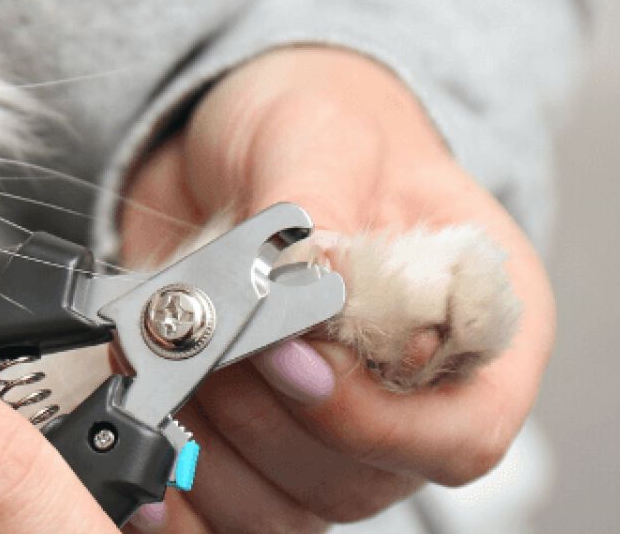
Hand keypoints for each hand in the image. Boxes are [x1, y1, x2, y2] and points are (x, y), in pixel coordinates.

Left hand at [114, 47, 556, 531]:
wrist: (234, 140)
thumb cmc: (316, 125)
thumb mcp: (318, 128)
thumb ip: (318, 196)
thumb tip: (311, 266)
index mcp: (480, 323)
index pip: (464, 433)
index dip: (372, 421)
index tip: (289, 356)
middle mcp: (417, 396)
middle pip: (360, 479)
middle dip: (260, 413)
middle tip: (198, 335)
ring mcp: (337, 433)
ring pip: (285, 506)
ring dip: (206, 441)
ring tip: (159, 351)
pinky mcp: (260, 445)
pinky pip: (224, 512)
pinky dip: (173, 486)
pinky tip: (140, 430)